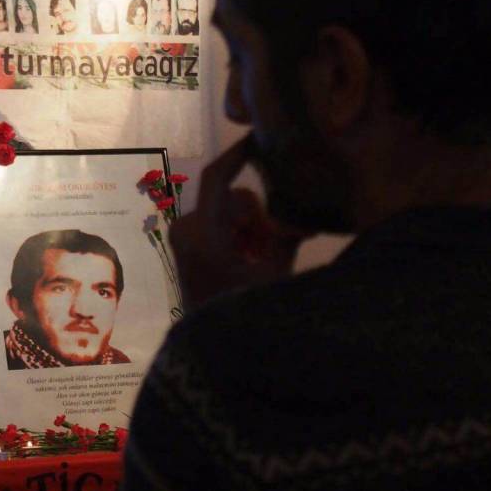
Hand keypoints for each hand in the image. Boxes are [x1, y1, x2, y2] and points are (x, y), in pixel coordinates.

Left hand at [168, 134, 310, 307]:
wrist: (212, 353)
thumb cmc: (244, 314)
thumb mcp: (274, 274)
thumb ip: (286, 237)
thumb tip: (306, 214)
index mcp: (203, 232)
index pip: (217, 176)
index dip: (238, 153)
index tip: (260, 137)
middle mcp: (187, 229)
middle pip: (233, 198)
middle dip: (258, 216)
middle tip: (275, 247)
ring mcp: (184, 237)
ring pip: (230, 212)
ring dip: (251, 229)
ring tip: (261, 263)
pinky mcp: (186, 246)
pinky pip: (220, 225)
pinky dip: (239, 236)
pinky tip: (250, 263)